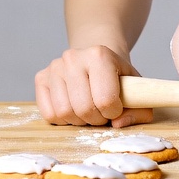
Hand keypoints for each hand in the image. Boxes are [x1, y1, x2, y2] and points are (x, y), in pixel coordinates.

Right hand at [35, 45, 151, 127]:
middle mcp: (73, 57)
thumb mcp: (135, 89)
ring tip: (89, 111)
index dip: (114, 112)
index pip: (106, 99)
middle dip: (97, 119)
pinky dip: (63, 120)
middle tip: (102, 114)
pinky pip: (49, 114)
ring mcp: (55, 67)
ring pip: (64, 112)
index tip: (116, 109)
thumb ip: (138, 109)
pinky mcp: (41, 78)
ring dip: (79, 121)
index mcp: (100, 55)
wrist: (96, 59)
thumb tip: (118, 124)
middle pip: (83, 108)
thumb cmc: (117, 76)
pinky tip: (74, 109)